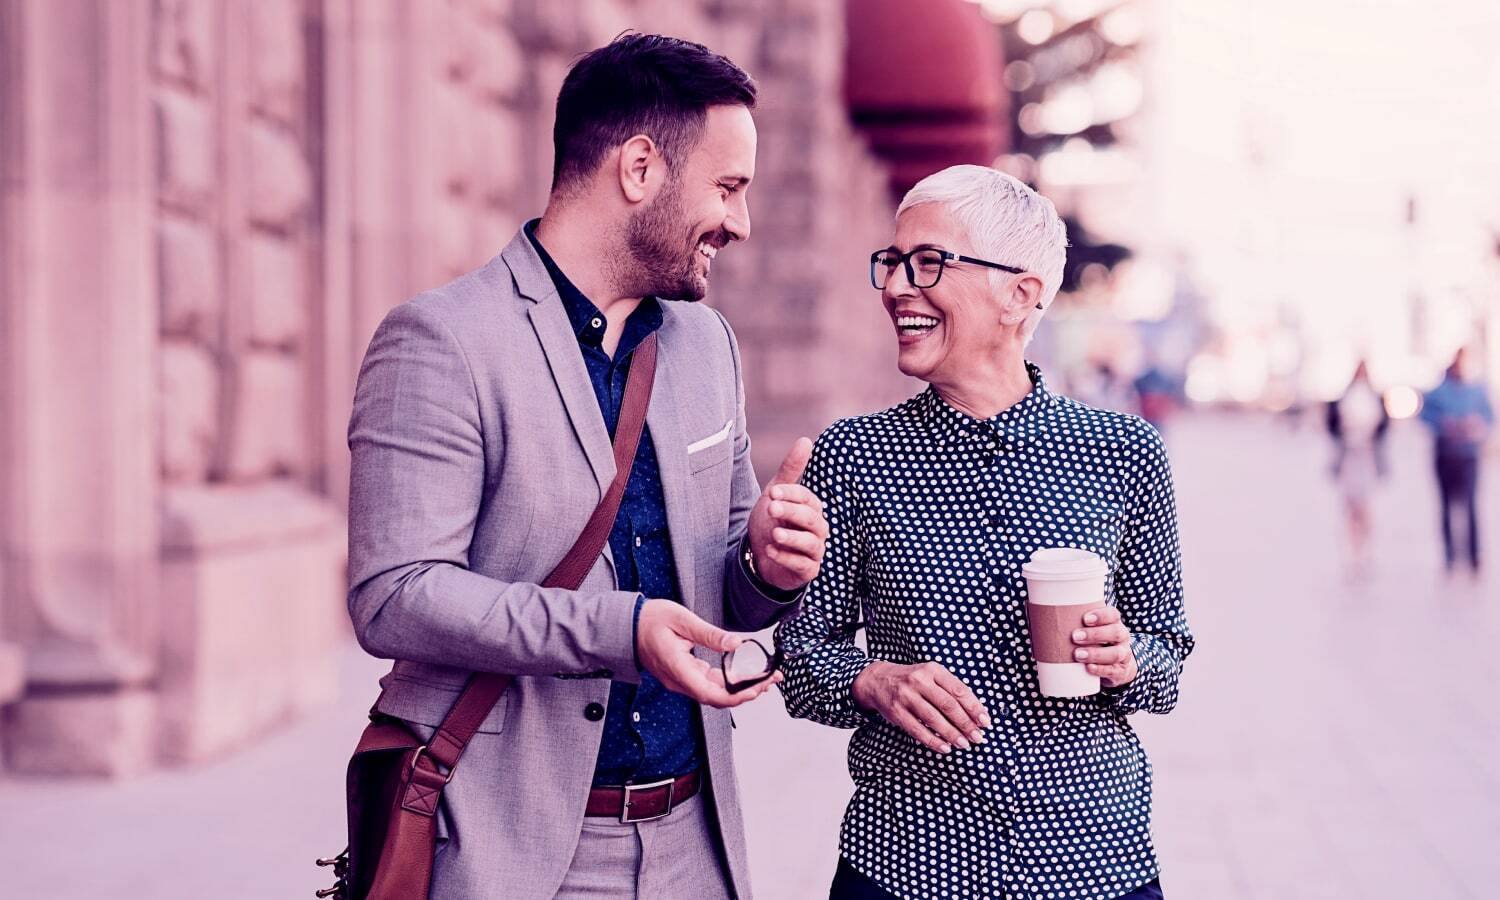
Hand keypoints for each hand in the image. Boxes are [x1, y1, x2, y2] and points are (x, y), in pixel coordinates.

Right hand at [635, 599, 779, 708]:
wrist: (626, 626)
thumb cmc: (650, 620)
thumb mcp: (682, 620)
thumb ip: (710, 634)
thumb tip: (737, 643)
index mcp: (678, 668)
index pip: (711, 694)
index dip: (737, 696)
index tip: (758, 687)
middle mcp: (679, 680)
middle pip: (717, 698)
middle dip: (747, 692)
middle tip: (771, 679)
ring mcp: (680, 680)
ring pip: (714, 693)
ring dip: (739, 689)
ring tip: (763, 678)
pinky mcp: (683, 675)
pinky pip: (707, 685)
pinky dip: (728, 683)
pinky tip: (742, 674)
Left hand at [748, 437, 827, 590]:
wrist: (760, 556)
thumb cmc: (773, 521)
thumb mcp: (777, 493)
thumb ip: (791, 470)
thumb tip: (806, 440)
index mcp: (811, 508)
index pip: (807, 498)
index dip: (791, 494)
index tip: (773, 492)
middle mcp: (817, 529)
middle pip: (811, 519)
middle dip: (791, 512)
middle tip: (771, 508)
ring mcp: (814, 551)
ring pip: (811, 543)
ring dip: (792, 537)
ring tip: (775, 533)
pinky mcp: (807, 571)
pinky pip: (802, 565)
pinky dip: (786, 558)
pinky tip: (770, 550)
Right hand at [850, 661, 991, 753]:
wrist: (878, 680)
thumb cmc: (913, 681)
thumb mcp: (931, 676)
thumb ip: (951, 690)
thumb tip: (976, 713)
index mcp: (933, 670)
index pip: (959, 690)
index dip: (974, 707)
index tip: (985, 722)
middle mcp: (919, 680)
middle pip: (948, 705)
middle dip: (966, 724)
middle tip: (978, 737)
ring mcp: (906, 696)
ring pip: (934, 718)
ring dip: (952, 734)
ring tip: (964, 744)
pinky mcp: (896, 712)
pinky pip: (918, 729)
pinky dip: (933, 741)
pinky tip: (945, 748)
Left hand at [1070, 606, 1137, 687]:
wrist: (1117, 666)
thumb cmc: (1095, 642)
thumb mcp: (1090, 630)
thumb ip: (1074, 623)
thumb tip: (1041, 618)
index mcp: (1114, 623)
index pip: (1113, 615)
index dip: (1101, 616)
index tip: (1085, 619)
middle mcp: (1122, 637)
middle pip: (1115, 633)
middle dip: (1094, 634)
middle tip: (1075, 637)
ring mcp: (1124, 655)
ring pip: (1115, 653)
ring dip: (1095, 654)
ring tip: (1077, 654)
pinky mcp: (1120, 671)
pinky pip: (1113, 670)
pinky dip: (1100, 669)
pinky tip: (1088, 668)